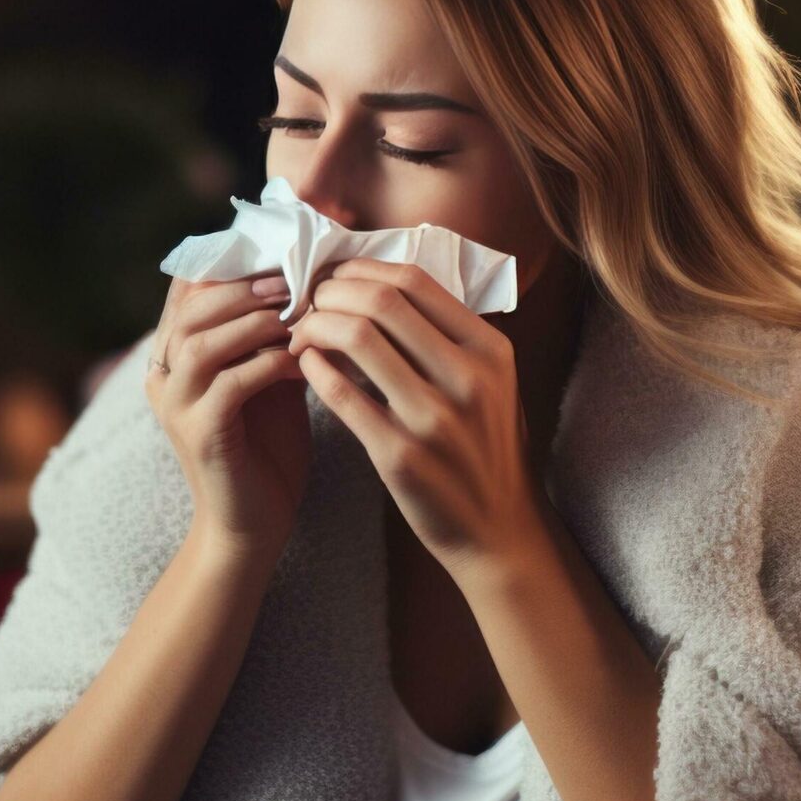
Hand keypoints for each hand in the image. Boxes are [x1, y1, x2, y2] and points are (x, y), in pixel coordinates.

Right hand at [146, 271, 310, 558]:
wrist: (255, 524)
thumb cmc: (267, 450)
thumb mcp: (269, 377)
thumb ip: (274, 333)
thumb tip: (309, 277)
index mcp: (173, 357)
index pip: (187, 291)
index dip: (228, 264)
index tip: (278, 251)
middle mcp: (163, 378)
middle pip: (190, 309)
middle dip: (244, 288)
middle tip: (292, 278)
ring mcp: (175, 408)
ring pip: (202, 343)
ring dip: (254, 323)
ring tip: (297, 314)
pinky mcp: (199, 436)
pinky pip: (229, 385)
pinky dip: (268, 365)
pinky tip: (302, 362)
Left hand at [287, 258, 547, 575]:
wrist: (499, 531)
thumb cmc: (486, 449)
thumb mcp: (491, 382)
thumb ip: (450, 336)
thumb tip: (382, 286)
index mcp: (489, 349)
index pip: (414, 280)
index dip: (362, 269)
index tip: (335, 278)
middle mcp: (467, 377)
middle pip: (381, 301)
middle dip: (331, 293)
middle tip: (310, 304)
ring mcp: (434, 419)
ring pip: (358, 338)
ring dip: (316, 326)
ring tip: (302, 334)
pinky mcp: (401, 457)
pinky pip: (343, 395)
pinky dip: (315, 370)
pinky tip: (305, 365)